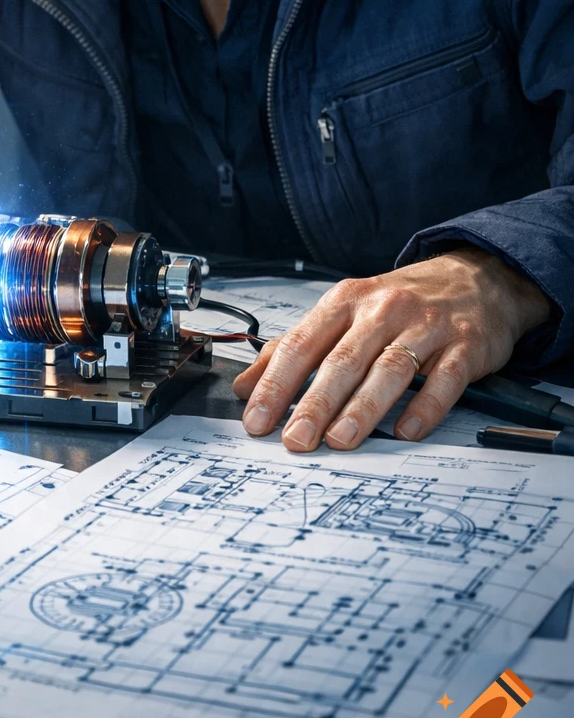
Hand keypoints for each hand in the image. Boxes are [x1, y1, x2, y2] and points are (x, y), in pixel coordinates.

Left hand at [231, 247, 550, 450]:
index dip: (276, 383)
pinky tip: (406, 431)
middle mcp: (382, 310)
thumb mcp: (342, 312)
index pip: (301, 343)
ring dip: (363, 407)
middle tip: (295, 439)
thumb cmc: (399, 303)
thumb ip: (295, 347)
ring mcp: (425, 326)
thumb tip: (244, 386)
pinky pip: (444, 378)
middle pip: (343, 359)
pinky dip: (425, 406)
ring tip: (340, 440)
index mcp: (345, 301)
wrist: (473, 277)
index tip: (256, 419)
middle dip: (315, 403)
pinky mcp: (464, 346)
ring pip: (389, 369)